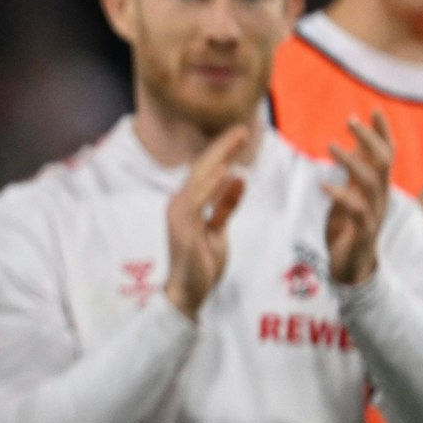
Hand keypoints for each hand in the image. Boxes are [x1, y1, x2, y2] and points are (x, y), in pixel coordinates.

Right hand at [164, 124, 250, 319]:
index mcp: (188, 203)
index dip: (224, 151)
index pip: (207, 171)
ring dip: (219, 157)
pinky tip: (224, 170)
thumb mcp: (219, 230)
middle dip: (223, 147)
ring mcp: (179, 214)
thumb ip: (226, 205)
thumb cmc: (201, 264)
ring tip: (237, 140)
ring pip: (200, 179)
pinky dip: (211, 186)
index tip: (242, 134)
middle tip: (243, 129)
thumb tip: (238, 178)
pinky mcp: (182, 227)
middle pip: (202, 168)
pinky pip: (198, 202)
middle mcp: (180, 203)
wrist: (187, 293)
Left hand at [326, 110, 393, 284]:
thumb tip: (352, 148)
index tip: (375, 109)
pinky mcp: (363, 232)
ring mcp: (374, 214)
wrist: (351, 269)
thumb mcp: (349, 197)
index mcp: (377, 188)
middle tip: (349, 119)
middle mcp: (380, 198)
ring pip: (371, 182)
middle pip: (383, 162)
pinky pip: (357, 210)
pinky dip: (340, 194)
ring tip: (330, 146)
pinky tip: (323, 184)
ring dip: (351, 161)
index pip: (387, 155)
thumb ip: (353, 174)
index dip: (383, 133)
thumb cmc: (348, 231)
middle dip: (369, 138)